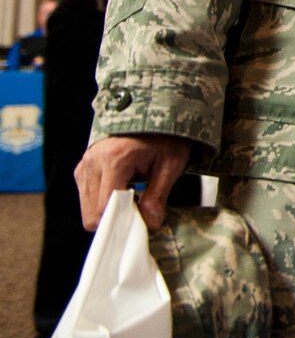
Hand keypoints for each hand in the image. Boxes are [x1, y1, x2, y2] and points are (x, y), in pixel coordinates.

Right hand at [76, 134, 191, 231]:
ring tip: (133, 196)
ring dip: (109, 210)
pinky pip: (86, 198)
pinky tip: (123, 190)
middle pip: (92, 212)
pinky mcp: (82, 170)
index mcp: (114, 159)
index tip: (141, 222)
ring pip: (86, 209)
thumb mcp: (171, 164)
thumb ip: (158, 196)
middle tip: (139, 208)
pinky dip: (102, 201)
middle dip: (116, 217)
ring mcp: (84, 165)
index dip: (122, 220)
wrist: (151, 113)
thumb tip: (150, 225)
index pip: (105, 206)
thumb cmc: (164, 137)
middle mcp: (93, 162)